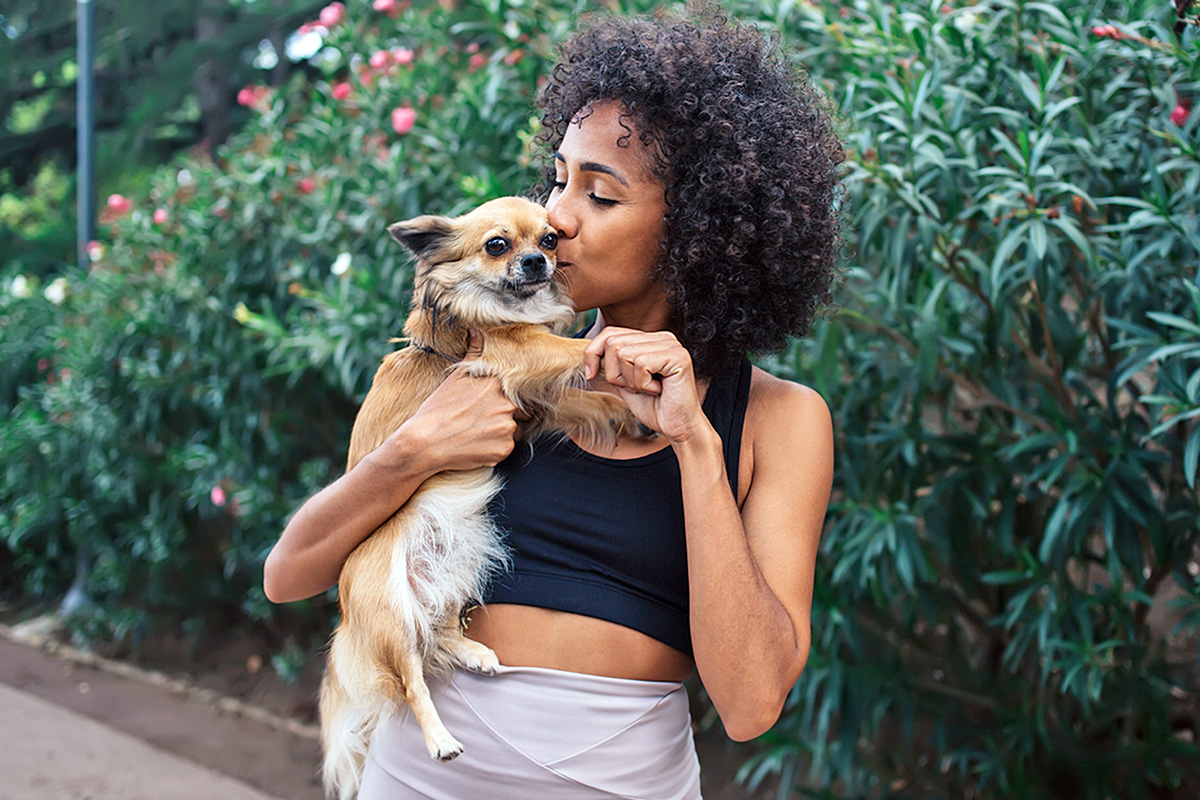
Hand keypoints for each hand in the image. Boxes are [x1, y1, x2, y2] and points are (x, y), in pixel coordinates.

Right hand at [385, 330, 519, 473]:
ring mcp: (507, 428)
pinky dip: (496, 449)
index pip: (517, 390)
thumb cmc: (437, 409)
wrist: (424, 442)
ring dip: (502, 432)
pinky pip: (507, 448)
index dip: (508, 397)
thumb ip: (473, 352)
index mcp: (497, 384)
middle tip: (482, 420)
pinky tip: (476, 446)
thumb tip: (476, 329)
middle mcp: (507, 404)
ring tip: (477, 433)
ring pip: (515, 430)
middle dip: (507, 415)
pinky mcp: (504, 450)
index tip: (493, 403)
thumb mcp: (456, 377)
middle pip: (521, 411)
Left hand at [582, 327, 709, 443]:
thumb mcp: (624, 382)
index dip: (594, 353)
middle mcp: (662, 337)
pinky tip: (658, 390)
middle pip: (613, 342)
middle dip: (615, 372)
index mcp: (649, 339)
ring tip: (648, 389)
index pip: (610, 333)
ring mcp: (671, 345)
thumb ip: (610, 365)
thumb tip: (587, 355)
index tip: (591, 374)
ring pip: (625, 353)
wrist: (678, 428)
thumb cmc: (654, 408)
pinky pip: (641, 363)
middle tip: (635, 388)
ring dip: (630, 380)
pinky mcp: (678, 356)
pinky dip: (643, 383)